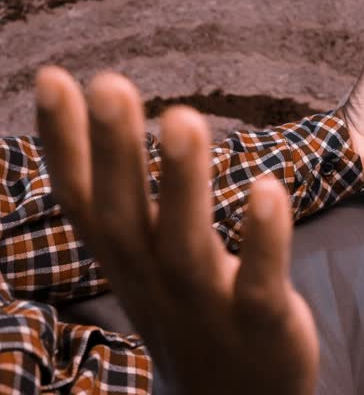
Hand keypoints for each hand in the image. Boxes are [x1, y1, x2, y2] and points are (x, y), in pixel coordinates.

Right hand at [35, 67, 317, 393]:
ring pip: (185, 246)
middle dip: (114, 151)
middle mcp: (155, 281)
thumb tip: (105, 124)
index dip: (66, 144)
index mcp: (127, 261)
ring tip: (182, 118)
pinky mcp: (261, 322)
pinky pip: (259, 281)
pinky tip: (270, 186)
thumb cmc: (191, 312)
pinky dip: (264, 239)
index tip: (54, 79)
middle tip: (109, 83)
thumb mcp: (146, 263)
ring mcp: (207, 305)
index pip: (85, 200)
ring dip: (181, 185)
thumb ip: (130, 203)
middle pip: (125, 216)